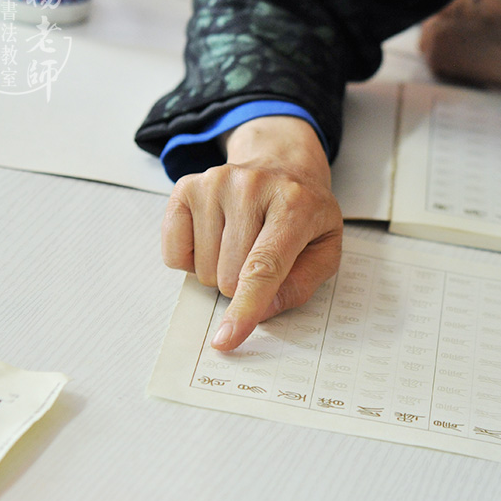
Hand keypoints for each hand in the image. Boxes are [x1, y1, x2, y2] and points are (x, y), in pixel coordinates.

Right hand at [162, 116, 342, 350]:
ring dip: (221, 270)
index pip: (263, 267)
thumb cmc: (304, 211)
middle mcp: (251, 188)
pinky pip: (175, 256)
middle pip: (229, 276)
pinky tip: (216, 236)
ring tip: (242, 241)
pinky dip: (194, 260)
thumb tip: (261, 311)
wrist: (282, 162)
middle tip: (261, 255)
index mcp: (295, 205)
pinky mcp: (186, 187)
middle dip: (243, 284)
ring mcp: (215, 183)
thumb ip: (300, 285)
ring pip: (203, 270)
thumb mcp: (325, 248)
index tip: (227, 339)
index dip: (245, 307)